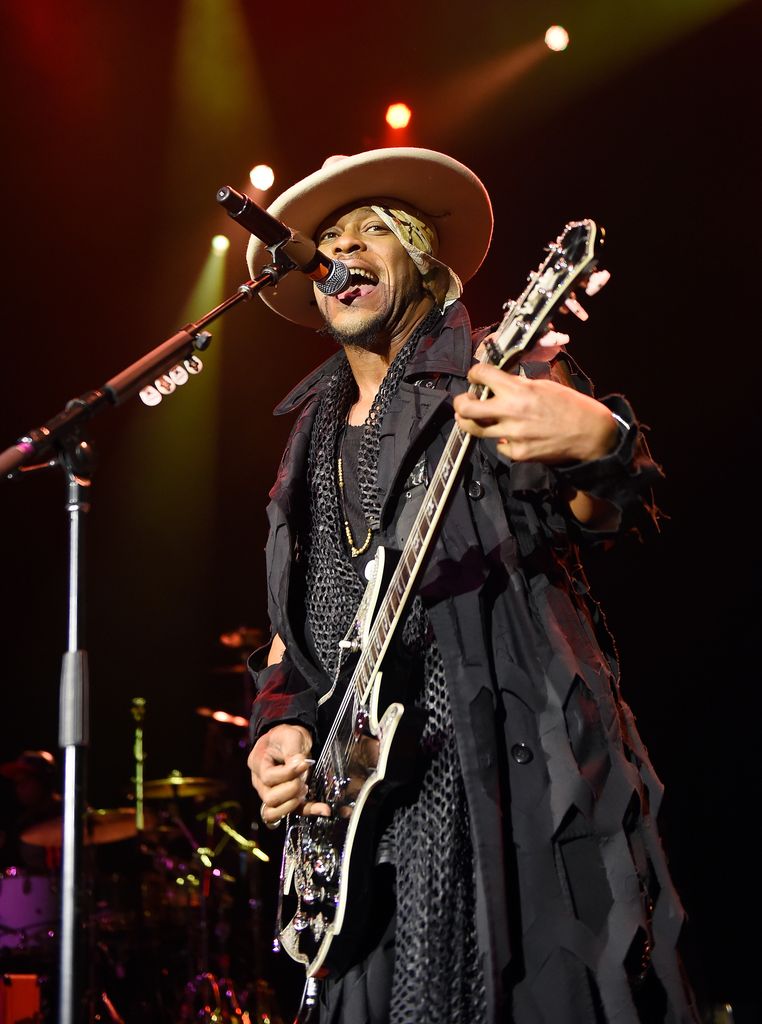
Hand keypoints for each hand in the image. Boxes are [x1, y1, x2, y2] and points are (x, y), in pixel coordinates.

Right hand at [247, 723, 328, 825]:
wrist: (289, 740)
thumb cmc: (286, 737)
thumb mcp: (290, 736)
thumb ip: (293, 750)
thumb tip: (299, 764)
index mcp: (258, 763)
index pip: (268, 777)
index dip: (288, 773)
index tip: (303, 763)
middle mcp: (259, 782)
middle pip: (269, 798)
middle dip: (290, 789)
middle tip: (302, 778)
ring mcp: (269, 793)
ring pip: (273, 812)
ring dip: (293, 804)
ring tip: (304, 788)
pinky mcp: (284, 800)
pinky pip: (293, 813)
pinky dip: (309, 811)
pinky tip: (323, 809)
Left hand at [453, 363, 617, 464]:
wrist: (590, 433)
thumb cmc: (570, 406)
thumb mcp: (543, 385)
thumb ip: (518, 385)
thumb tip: (498, 383)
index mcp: (518, 390)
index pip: (481, 375)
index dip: (474, 373)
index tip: (475, 376)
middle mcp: (511, 412)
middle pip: (466, 408)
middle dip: (460, 403)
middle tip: (463, 401)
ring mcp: (512, 435)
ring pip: (476, 430)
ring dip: (473, 423)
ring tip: (475, 419)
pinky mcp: (517, 453)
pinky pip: (499, 446)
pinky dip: (502, 440)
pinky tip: (513, 435)